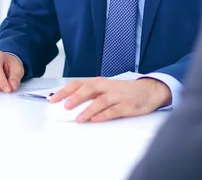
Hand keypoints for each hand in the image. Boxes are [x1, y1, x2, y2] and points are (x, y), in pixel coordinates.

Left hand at [49, 77, 171, 122]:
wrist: (148, 90)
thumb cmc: (123, 91)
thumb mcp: (104, 89)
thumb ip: (89, 95)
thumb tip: (68, 102)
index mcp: (98, 82)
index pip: (77, 84)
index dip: (64, 91)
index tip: (53, 99)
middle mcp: (106, 87)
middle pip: (88, 89)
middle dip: (75, 98)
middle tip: (65, 106)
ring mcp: (117, 96)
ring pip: (100, 101)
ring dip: (88, 110)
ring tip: (79, 118)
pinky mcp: (127, 105)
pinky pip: (114, 110)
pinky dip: (104, 115)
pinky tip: (96, 120)